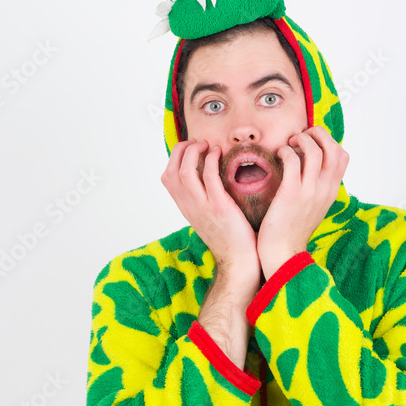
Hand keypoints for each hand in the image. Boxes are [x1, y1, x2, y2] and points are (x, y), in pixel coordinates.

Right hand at [161, 140, 260, 286]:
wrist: (239, 260)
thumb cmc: (229, 237)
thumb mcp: (208, 216)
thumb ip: (203, 199)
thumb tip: (207, 179)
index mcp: (185, 207)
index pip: (167, 176)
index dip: (176, 157)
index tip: (193, 150)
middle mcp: (189, 206)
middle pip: (171, 170)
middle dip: (182, 149)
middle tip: (199, 144)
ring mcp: (202, 206)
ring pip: (185, 170)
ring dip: (195, 151)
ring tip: (208, 146)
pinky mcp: (219, 207)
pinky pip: (209, 176)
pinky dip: (212, 159)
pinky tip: (220, 154)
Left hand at [257, 126, 349, 279]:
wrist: (283, 254)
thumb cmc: (292, 230)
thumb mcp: (313, 207)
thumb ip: (316, 188)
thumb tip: (310, 168)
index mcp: (331, 191)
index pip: (343, 156)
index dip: (328, 141)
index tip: (311, 142)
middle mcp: (325, 189)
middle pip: (333, 147)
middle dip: (317, 134)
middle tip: (301, 137)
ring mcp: (310, 192)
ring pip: (315, 150)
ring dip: (301, 140)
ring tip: (289, 144)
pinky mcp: (291, 194)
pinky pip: (293, 160)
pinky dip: (286, 151)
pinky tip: (279, 155)